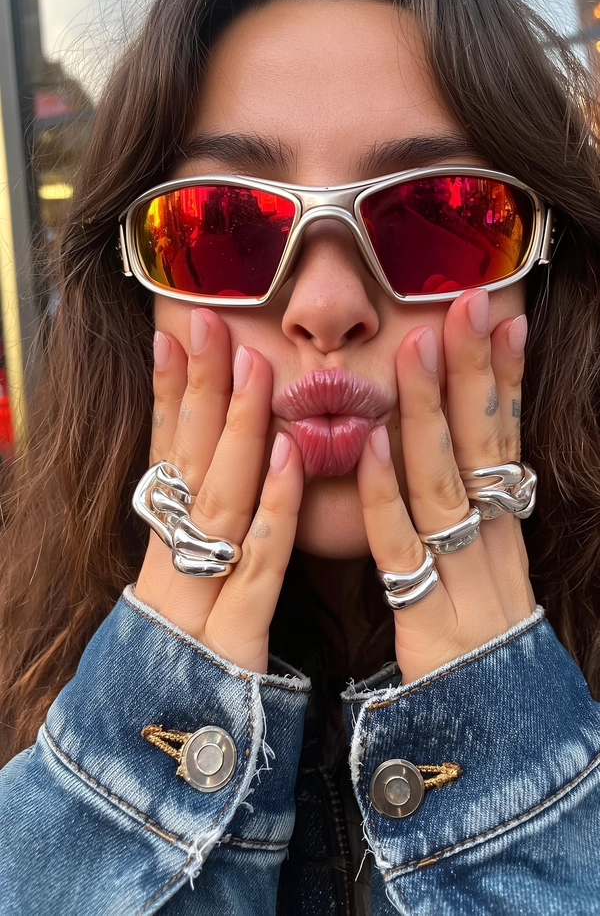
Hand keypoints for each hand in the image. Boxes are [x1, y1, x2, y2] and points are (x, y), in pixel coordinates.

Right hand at [134, 309, 302, 672]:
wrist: (152, 766)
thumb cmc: (181, 672)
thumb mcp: (183, 594)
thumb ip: (202, 537)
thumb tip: (213, 479)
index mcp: (162, 549)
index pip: (168, 455)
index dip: (173, 393)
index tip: (175, 331)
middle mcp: (171, 563)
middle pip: (188, 464)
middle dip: (200, 387)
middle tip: (208, 321)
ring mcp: (197, 600)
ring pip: (220, 500)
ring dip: (237, 429)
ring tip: (251, 364)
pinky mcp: (230, 642)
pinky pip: (256, 566)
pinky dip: (275, 508)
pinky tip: (293, 456)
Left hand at [356, 288, 534, 684]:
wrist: (497, 740)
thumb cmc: (479, 642)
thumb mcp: (483, 564)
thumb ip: (465, 508)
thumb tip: (445, 447)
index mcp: (502, 527)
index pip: (503, 437)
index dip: (503, 376)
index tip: (502, 315)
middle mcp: (491, 543)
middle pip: (482, 446)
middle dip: (476, 370)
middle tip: (472, 303)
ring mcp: (463, 580)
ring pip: (445, 483)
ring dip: (430, 412)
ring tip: (420, 346)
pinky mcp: (428, 622)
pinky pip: (402, 550)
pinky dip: (387, 495)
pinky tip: (372, 445)